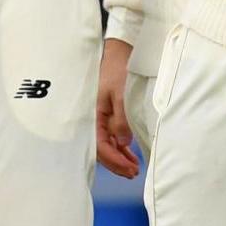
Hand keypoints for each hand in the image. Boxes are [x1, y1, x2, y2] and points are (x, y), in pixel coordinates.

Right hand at [96, 37, 137, 179]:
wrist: (118, 52)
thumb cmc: (116, 70)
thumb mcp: (120, 94)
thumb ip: (121, 120)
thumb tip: (122, 143)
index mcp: (92, 115)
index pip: (100, 146)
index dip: (114, 160)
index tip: (129, 169)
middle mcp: (94, 118)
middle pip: (102, 149)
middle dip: (117, 163)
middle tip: (133, 173)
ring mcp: (100, 117)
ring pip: (107, 144)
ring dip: (120, 157)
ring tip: (134, 168)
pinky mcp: (107, 113)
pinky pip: (111, 136)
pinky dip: (120, 147)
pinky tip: (129, 153)